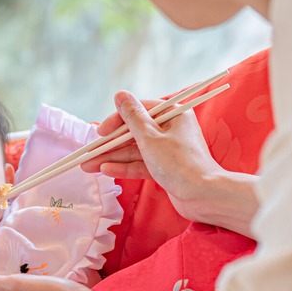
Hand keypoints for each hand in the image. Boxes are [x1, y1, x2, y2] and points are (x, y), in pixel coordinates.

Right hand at [81, 91, 259, 233]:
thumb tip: (120, 94)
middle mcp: (171, 129)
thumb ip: (132, 117)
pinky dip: (125, 167)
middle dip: (110, 144)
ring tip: (88, 166)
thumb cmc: (179, 163)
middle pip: (134, 132)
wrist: (203, 195)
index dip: (116, 120)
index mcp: (173, 114)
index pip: (139, 110)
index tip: (100, 132)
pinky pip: (142, 164)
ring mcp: (169, 150)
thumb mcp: (150, 137)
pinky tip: (106, 170)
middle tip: (88, 153)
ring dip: (113, 157)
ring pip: (135, 150)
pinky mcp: (166, 168)